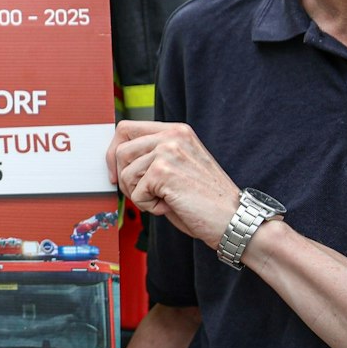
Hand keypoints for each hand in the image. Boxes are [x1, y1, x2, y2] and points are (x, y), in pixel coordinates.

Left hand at [105, 121, 240, 248]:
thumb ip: (153, 157)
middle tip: (144, 195)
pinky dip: (149, 207)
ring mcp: (168, 152)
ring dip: (139, 195)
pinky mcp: (163, 172)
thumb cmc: (206, 200)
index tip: (115, 173)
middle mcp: (172, 136)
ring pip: (126, 175)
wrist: (233, 219)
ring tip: (165, 200)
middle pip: (120, 151)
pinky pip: (136, 194)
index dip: (114, 153)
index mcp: (176, 131)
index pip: (126, 129)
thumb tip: (116, 162)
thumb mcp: (178, 167)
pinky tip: (171, 206)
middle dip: (124, 179)